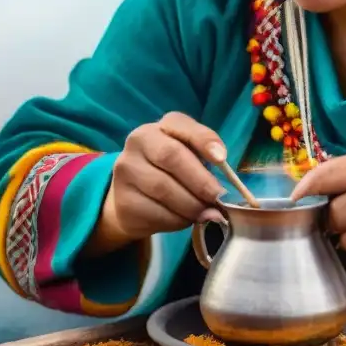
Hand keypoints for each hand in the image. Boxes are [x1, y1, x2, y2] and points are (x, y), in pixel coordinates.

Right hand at [88, 113, 227, 254]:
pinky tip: (186, 219)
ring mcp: (126, 170)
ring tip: (207, 213)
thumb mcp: (191, 157)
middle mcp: (138, 142)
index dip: (204, 140)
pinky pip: (155, 212)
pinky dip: (177, 220)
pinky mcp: (123, 201)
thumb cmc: (173, 172)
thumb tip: (221, 194)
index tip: (222, 159)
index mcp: (161, 127)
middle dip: (200, 180)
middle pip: (171, 156)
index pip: (181, 125)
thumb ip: (207, 164)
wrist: (135, 197)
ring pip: (163, 188)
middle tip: (218, 197)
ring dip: (191, 205)